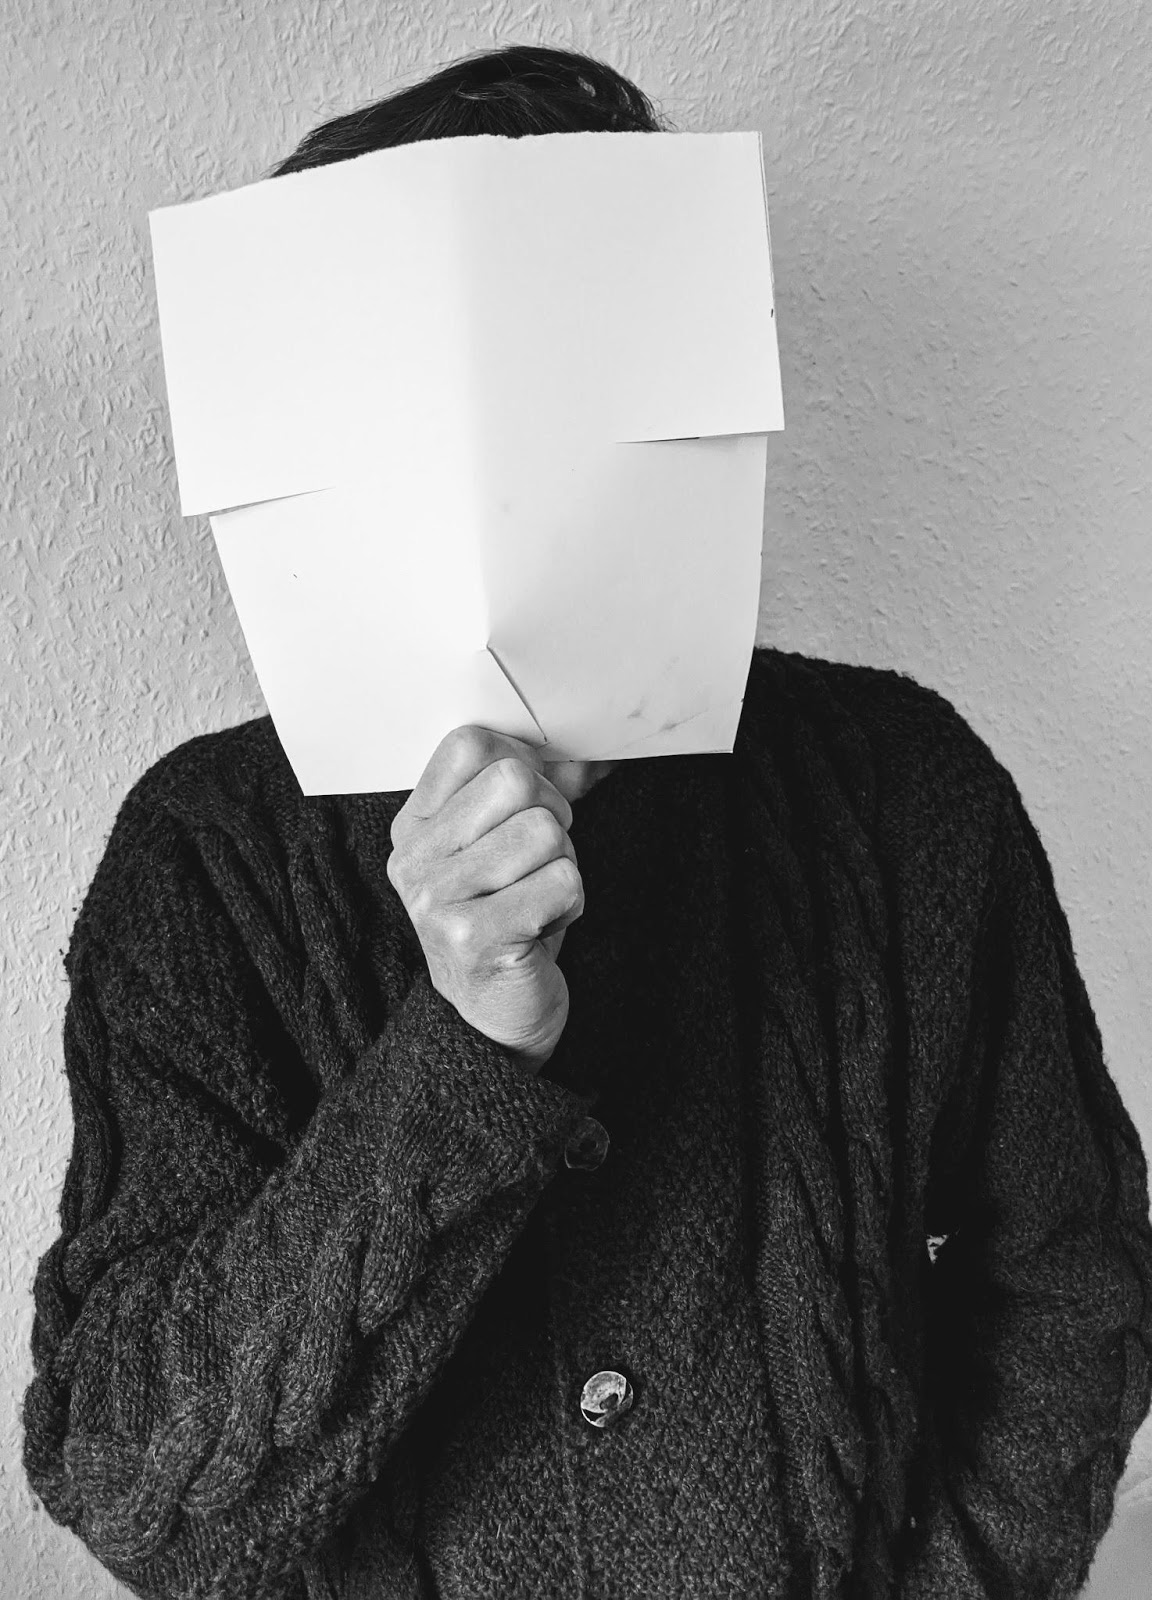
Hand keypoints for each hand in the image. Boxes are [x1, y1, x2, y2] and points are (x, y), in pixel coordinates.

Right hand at [388, 726, 602, 1071]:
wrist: (493, 1023)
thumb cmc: (508, 924)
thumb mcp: (503, 848)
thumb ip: (533, 792)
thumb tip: (592, 753)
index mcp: (414, 826)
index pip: (471, 744)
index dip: (523, 765)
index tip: (526, 808)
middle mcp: (414, 859)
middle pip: (515, 780)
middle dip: (551, 817)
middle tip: (537, 864)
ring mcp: (437, 899)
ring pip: (544, 831)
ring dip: (562, 866)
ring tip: (536, 901)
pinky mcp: (473, 938)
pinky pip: (563, 881)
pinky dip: (571, 905)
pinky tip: (541, 929)